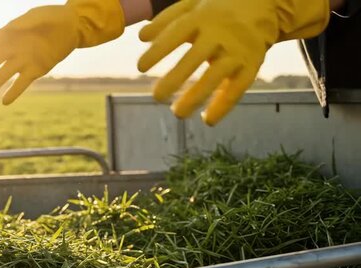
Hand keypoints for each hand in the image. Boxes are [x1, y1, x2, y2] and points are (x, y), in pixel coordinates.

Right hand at [0, 1, 124, 104]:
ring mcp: (25, 60)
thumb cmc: (54, 17)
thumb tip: (11, 27)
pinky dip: (13, 92)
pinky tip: (4, 102)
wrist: (73, 27)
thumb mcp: (40, 15)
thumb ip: (26, 21)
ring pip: (6, 74)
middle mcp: (15, 48)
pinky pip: (22, 83)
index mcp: (12, 33)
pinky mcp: (36, 70)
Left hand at [137, 0, 328, 125]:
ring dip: (196, 97)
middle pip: (196, 57)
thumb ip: (166, 19)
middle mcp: (220, 33)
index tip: (141, 67)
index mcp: (202, 17)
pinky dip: (223, 105)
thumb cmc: (217, 8)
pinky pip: (237, 88)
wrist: (263, 4)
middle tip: (156, 97)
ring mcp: (237, 50)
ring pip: (216, 76)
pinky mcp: (252, 64)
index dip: (159, 50)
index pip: (177, 33)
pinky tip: (208, 120)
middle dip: (175, 78)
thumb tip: (142, 37)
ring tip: (177, 113)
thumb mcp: (192, 4)